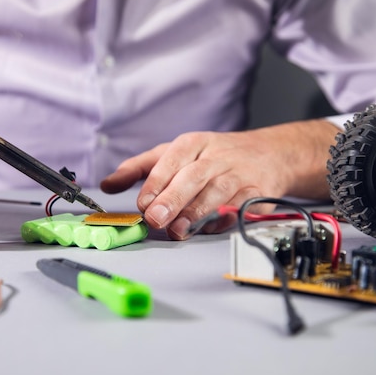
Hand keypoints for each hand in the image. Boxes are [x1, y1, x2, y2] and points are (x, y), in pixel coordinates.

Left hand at [100, 120, 339, 239]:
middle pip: (193, 176)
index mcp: (192, 144)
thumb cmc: (212, 156)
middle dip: (173, 198)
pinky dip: (225, 219)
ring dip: (197, 213)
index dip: (155, 183)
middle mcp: (215, 156)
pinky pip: (241, 207)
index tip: (142, 203)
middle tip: (156, 219)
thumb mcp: (174, 153)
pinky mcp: (259, 192)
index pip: (170, 160)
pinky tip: (210, 228)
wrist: (268, 153)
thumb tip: (107, 184)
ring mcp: (239, 174)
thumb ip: (139, 168)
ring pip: (218, 192)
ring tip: (178, 230)